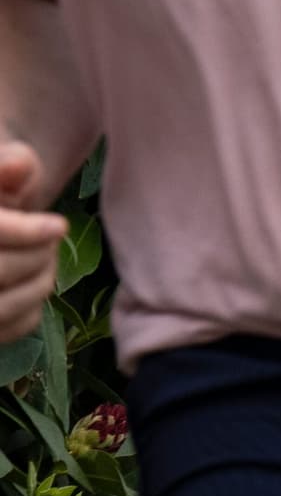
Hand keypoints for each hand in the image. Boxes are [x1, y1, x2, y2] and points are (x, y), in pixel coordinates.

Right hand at [0, 143, 67, 337]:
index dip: (25, 232)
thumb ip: (9, 164)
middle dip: (36, 257)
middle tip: (52, 243)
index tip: (60, 226)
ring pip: (1, 308)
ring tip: (45, 260)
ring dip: (37, 283)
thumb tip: (19, 166)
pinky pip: (8, 330)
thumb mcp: (0, 172)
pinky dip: (29, 310)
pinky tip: (30, 285)